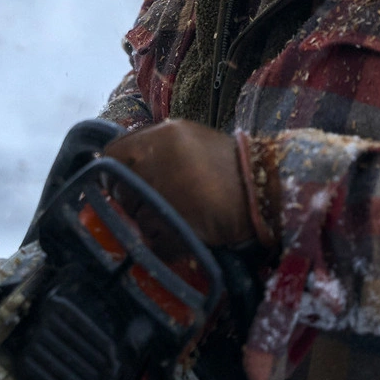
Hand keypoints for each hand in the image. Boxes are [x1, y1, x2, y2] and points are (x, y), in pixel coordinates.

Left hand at [103, 120, 254, 251]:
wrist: (266, 191)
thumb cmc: (229, 166)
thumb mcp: (190, 140)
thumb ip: (157, 147)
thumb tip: (123, 165)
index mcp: (163, 135)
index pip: (113, 153)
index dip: (114, 172)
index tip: (122, 184)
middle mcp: (160, 160)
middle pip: (122, 189)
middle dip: (133, 201)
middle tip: (154, 206)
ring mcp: (167, 193)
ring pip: (136, 218)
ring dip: (150, 224)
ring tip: (176, 220)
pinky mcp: (177, 224)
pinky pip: (153, 241)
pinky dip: (164, 244)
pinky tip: (181, 236)